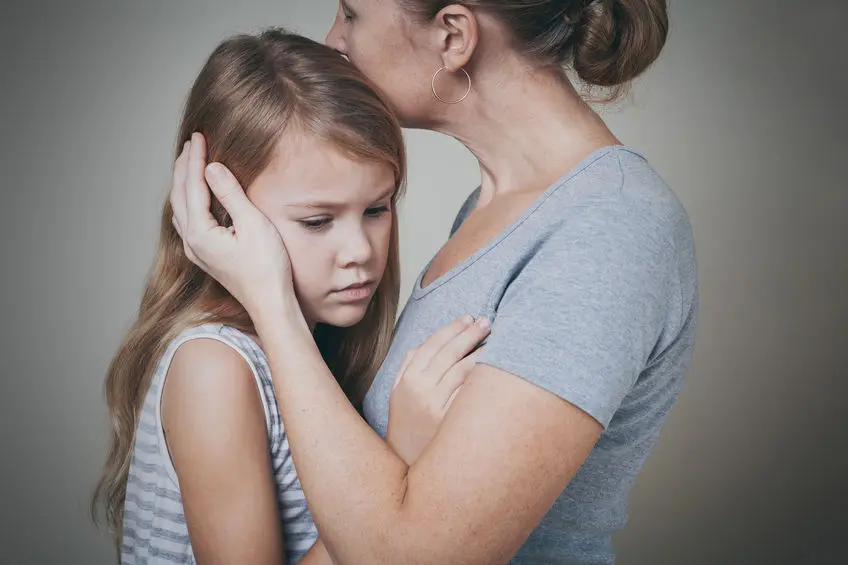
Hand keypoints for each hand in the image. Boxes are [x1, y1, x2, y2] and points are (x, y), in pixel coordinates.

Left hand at [170, 133, 296, 320]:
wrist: (270, 303)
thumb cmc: (267, 267)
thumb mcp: (253, 224)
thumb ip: (230, 194)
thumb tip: (213, 167)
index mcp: (200, 232)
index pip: (192, 185)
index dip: (196, 159)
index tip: (199, 136)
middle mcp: (192, 242)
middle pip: (180, 195)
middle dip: (185, 167)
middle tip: (192, 142)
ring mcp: (197, 251)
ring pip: (180, 209)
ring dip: (184, 183)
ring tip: (190, 163)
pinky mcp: (206, 256)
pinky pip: (187, 221)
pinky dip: (189, 200)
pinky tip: (195, 198)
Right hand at [387, 315, 489, 465]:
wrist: (407, 463)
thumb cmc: (407, 425)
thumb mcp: (398, 394)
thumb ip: (408, 367)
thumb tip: (424, 344)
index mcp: (407, 379)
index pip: (432, 344)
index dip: (452, 328)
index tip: (468, 318)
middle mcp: (420, 390)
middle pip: (450, 352)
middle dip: (470, 333)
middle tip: (487, 322)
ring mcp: (436, 406)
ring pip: (463, 370)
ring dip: (481, 352)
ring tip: (496, 341)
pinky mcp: (451, 422)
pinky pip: (471, 393)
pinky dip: (483, 377)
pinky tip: (495, 368)